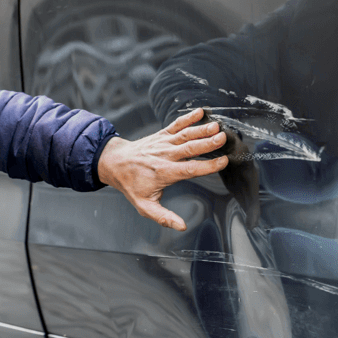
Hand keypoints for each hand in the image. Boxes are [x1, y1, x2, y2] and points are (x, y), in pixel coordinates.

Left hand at [96, 108, 228, 230]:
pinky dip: (188, 117)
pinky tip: (200, 112)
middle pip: (189, 148)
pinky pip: (176, 124)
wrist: (114, 163)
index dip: (207, 166)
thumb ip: (163, 216)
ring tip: (217, 126)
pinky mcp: (161, 135)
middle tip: (222, 138)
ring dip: (201, 129)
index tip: (223, 162)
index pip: (189, 169)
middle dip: (207, 143)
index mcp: (164, 173)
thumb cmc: (131, 184)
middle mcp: (164, 156)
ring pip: (185, 135)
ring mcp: (163, 143)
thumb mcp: (144, 205)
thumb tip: (182, 226)